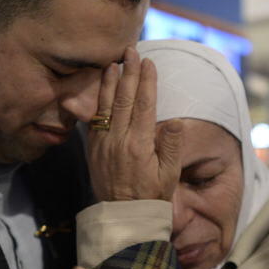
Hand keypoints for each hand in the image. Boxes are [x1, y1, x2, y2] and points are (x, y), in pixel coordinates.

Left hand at [86, 47, 181, 201]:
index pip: (144, 105)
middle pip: (124, 99)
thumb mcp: (169, 174)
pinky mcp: (93, 150)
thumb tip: (174, 119)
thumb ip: (171, 145)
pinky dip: (99, 101)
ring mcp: (103, 144)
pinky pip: (95, 119)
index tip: (149, 63)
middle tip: (130, 51)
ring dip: (110, 82)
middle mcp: (118, 141)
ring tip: (113, 63)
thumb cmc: (152, 196)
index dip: (146, 81)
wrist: (125, 217)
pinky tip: (102, 89)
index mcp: (139, 145)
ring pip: (106, 106)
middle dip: (128, 72)